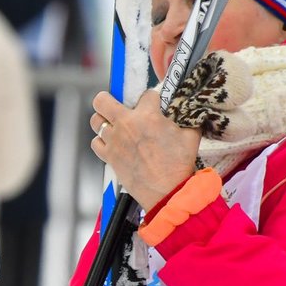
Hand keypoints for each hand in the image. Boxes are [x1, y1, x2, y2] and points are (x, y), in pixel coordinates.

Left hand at [90, 90, 200, 209]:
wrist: (168, 191)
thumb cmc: (180, 164)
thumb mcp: (191, 135)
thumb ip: (186, 118)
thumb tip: (185, 111)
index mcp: (147, 115)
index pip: (146, 95)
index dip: (151, 99)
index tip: (155, 106)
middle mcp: (125, 125)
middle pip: (102, 100)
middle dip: (108, 99)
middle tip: (117, 106)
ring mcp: (114, 140)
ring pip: (95, 121)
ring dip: (103, 120)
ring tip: (114, 125)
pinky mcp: (108, 156)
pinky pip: (95, 143)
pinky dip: (101, 142)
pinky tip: (112, 143)